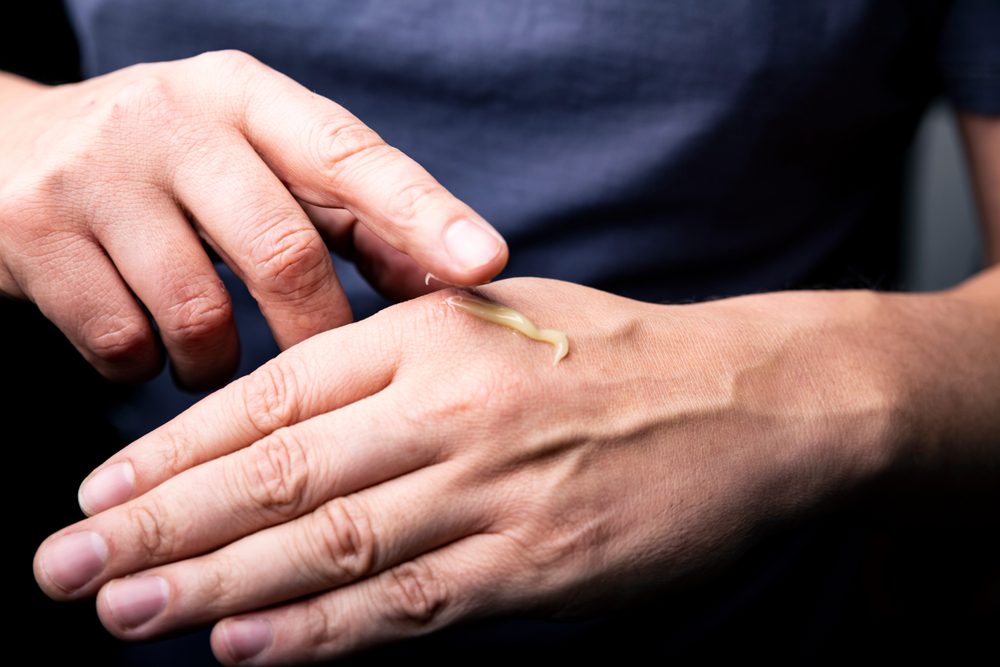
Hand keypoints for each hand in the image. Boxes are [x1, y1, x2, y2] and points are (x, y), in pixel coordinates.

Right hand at [0, 52, 506, 388]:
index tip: (486, 263)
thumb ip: (345, 214)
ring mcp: (96, 175)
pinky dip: (148, 369)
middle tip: (323, 370)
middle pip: (283, 252)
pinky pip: (123, 345)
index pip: (350, 155)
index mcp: (246, 96)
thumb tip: (448, 282)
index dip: (423, 212)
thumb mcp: (254, 161)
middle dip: (314, 333)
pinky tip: (144, 346)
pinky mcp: (31, 236)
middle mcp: (173, 119)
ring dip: (219, 363)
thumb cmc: (170, 170)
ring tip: (211, 357)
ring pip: (199, 314)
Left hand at [34, 278, 900, 663]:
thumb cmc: (620, 355)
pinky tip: (243, 645)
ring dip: (215, 584)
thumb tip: (297, 411)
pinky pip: (407, 602)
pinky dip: (319, 629)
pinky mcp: (537, 568)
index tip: (101, 488)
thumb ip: (403, 351)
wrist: (751, 404)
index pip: (275, 394)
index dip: (177, 446)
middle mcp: (452, 410)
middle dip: (160, 526)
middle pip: (278, 472)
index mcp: (437, 335)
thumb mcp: (505, 312)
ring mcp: (493, 493)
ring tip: (124, 613)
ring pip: (326, 543)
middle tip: (67, 567)